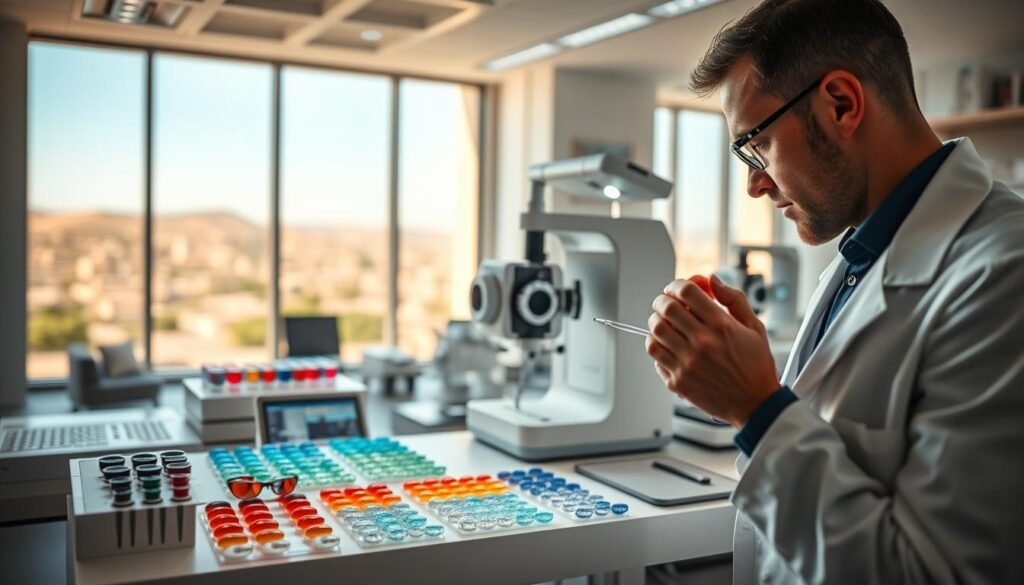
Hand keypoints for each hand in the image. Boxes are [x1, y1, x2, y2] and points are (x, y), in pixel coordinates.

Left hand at [646, 274, 779, 427]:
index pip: (686, 292)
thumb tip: (712, 280)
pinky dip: (657, 347)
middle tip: (665, 304)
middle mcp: (702, 343)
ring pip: (655, 332)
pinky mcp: (678, 381)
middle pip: (666, 309)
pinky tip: (668, 346)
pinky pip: (655, 357)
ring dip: (656, 323)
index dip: (676, 285)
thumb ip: (734, 299)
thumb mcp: (754, 328)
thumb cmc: (756, 367)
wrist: (756, 405)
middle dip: (662, 301)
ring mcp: (687, 363)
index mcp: (720, 326)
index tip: (675, 289)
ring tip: (664, 324)